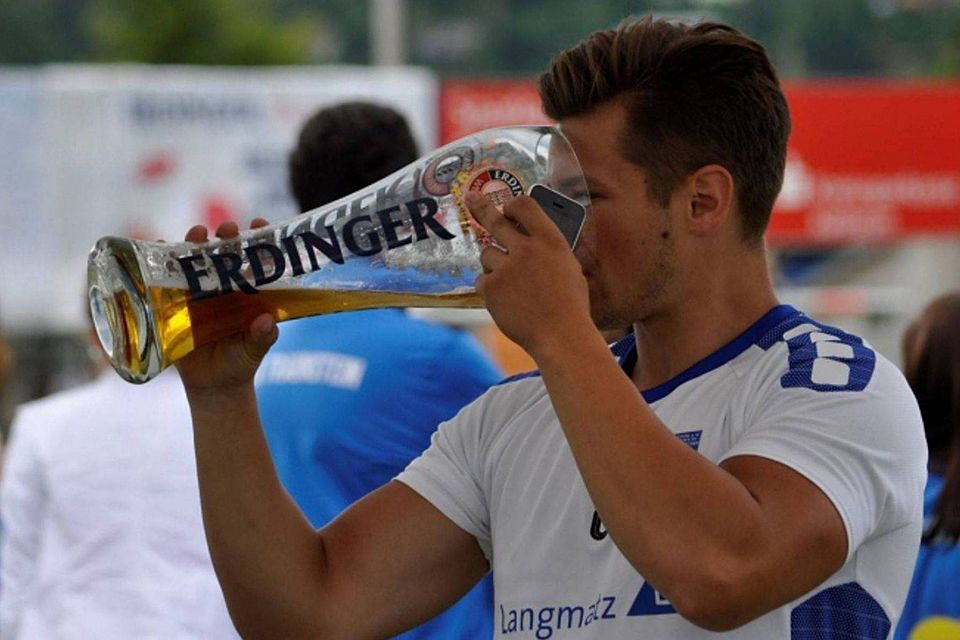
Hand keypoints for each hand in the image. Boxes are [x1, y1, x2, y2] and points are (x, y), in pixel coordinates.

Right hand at [175, 219, 277, 395]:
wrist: (213, 386)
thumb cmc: (240, 363)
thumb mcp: (253, 351)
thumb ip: (262, 338)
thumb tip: (267, 322)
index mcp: (247, 290)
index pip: (254, 257)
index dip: (257, 238)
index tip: (258, 224)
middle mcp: (224, 285)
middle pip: (223, 250)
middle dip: (225, 234)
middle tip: (227, 230)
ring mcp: (198, 291)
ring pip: (195, 257)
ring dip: (194, 241)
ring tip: (197, 235)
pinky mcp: (175, 302)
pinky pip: (166, 276)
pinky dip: (161, 260)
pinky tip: (160, 247)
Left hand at [466, 191, 592, 358]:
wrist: (561, 336)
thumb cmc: (570, 306)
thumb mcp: (569, 268)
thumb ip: (547, 251)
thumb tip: (530, 241)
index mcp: (551, 240)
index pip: (526, 206)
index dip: (514, 205)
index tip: (506, 207)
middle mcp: (527, 248)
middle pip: (496, 220)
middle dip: (482, 208)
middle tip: (471, 198)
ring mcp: (506, 267)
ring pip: (487, 255)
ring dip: (494, 266)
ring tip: (512, 286)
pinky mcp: (490, 287)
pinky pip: (481, 280)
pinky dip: (490, 289)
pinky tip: (506, 301)